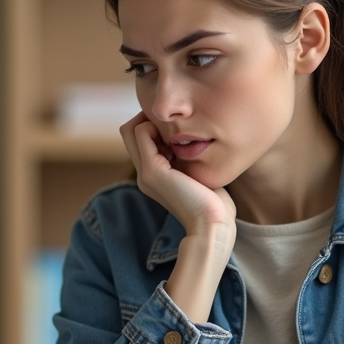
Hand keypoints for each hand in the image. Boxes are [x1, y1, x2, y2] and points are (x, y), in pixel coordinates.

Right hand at [119, 113, 235, 236]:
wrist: (212, 224)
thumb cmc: (214, 204)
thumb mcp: (199, 176)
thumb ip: (191, 162)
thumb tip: (196, 144)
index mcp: (153, 177)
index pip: (138, 140)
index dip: (153, 126)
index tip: (179, 129)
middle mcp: (143, 174)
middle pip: (129, 132)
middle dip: (149, 119)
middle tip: (174, 124)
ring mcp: (144, 173)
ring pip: (131, 129)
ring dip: (151, 121)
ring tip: (176, 131)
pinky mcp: (152, 171)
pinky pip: (141, 133)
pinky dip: (154, 125)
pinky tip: (177, 137)